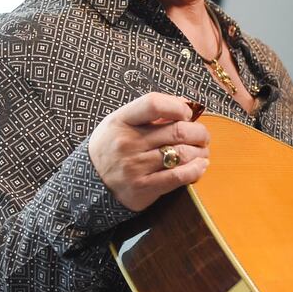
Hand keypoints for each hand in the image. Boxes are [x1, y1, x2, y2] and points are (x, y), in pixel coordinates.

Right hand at [87, 93, 210, 210]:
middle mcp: (127, 143)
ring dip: (200, 152)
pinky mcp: (143, 188)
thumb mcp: (121, 122)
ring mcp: (134, 166)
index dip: (178, 106)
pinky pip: (178, 177)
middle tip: (203, 137)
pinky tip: (200, 166)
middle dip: (199, 132)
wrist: (89, 183)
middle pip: (178, 131)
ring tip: (202, 152)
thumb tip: (187, 104)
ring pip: (182, 153)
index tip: (187, 114)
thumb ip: (150, 112)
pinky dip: (196, 170)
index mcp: (121, 121)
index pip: (154, 104)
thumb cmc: (113, 147)